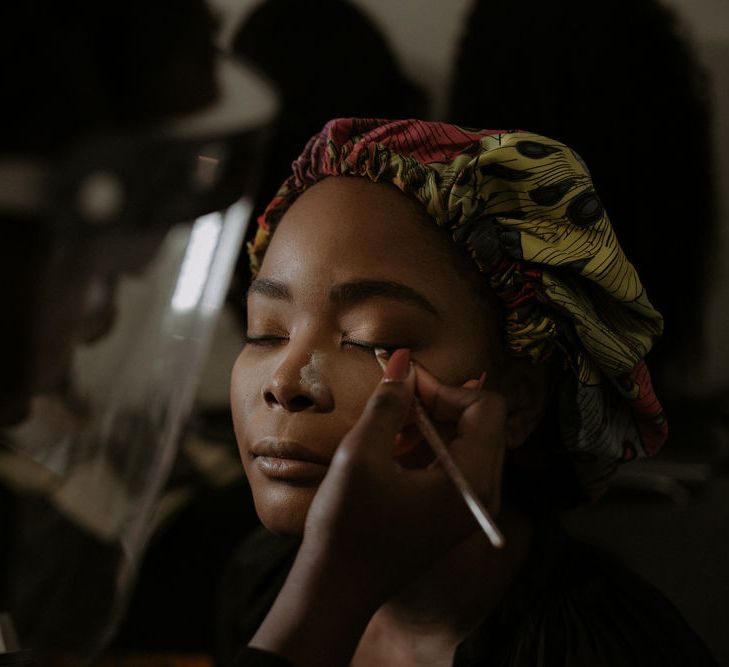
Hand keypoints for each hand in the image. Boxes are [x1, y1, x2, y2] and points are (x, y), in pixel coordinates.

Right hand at [250, 349, 508, 666]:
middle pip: (480, 424)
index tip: (403, 383)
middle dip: (438, 402)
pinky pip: (452, 464)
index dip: (445, 387)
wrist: (336, 590)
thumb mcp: (362, 454)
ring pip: (465, 442)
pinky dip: (426, 445)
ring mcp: (468, 508)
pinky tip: (391, 446)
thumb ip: (389, 403)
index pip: (486, 409)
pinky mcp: (451, 514)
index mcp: (472, 481)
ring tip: (388, 422)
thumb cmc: (347, 525)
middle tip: (395, 395)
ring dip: (430, 422)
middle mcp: (482, 495)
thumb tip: (403, 360)